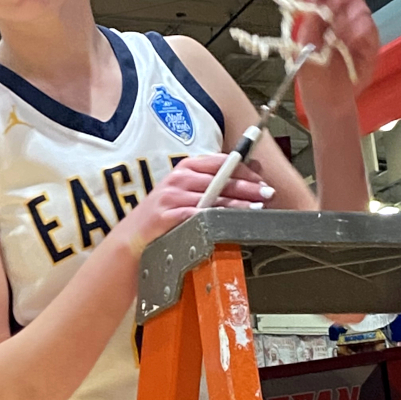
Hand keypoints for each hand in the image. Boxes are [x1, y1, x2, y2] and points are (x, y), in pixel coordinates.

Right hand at [111, 154, 272, 257]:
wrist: (133, 238)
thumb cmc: (165, 215)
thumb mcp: (188, 192)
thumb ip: (216, 182)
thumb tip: (251, 173)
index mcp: (185, 168)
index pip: (220, 161)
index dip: (244, 168)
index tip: (261, 178)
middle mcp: (178, 178)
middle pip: (220, 179)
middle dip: (247, 186)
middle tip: (267, 192)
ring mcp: (171, 196)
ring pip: (213, 197)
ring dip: (238, 203)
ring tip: (257, 207)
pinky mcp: (166, 215)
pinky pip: (197, 215)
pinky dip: (216, 217)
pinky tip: (231, 221)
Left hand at [295, 0, 379, 111]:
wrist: (326, 103)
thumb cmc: (312, 77)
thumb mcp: (303, 48)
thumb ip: (309, 22)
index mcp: (321, 17)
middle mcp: (341, 20)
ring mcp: (357, 32)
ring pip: (361, 10)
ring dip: (351, 13)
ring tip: (341, 26)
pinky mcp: (371, 47)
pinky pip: (371, 31)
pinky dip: (362, 30)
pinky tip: (352, 36)